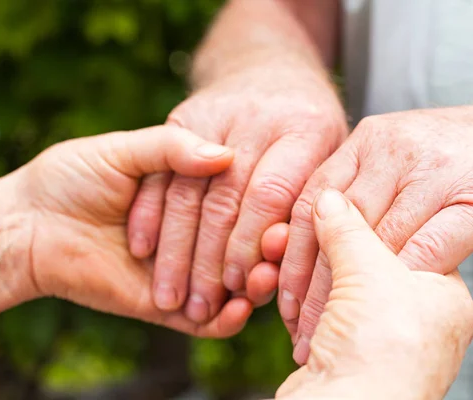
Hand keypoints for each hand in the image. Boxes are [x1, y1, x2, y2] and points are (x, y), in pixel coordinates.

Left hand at [0, 125, 256, 336]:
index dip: (261, 208)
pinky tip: (239, 308)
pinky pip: (207, 322)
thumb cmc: (72, 178)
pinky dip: (228, 319)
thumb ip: (172, 149)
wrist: (30, 223)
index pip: (239, 201)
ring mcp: (186, 271)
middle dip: (262, 250)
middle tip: (277, 248)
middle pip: (243, 246)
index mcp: (191, 194)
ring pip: (234, 286)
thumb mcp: (124, 151)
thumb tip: (227, 155)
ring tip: (262, 279)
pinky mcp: (169, 307)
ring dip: (255, 285)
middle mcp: (195, 233)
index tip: (281, 207)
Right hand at [128, 67, 347, 322]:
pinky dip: (150, 213)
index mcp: (304, 129)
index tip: (240, 285)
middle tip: (199, 306)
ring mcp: (215, 114)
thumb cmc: (308, 128)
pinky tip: (143, 248)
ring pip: (189, 191)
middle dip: (210, 260)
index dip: (253, 244)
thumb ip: (310, 199)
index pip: (272, 194)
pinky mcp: (183, 117)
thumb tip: (278, 248)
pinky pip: (162, 170)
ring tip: (171, 295)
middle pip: (226, 198)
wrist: (269, 68)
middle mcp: (257, 118)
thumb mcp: (329, 154)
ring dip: (177, 249)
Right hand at [276, 189, 472, 398]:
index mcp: (444, 296)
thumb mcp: (370, 271)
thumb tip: (328, 196)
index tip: (339, 198)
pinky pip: (318, 310)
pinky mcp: (343, 352)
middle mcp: (417, 319)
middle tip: (301, 225)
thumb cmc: (382, 353)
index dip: (368, 217)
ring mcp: (378, 338)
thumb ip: (349, 228)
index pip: (408, 237)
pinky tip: (280, 285)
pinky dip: (299, 298)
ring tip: (281, 253)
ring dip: (305, 271)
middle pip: (366, 262)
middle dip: (327, 246)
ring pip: (337, 286)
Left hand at [280, 98, 472, 361]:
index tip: (278, 293)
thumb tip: (310, 235)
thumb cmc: (460, 158)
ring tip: (330, 329)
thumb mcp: (398, 155)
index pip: (312, 199)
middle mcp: (395, 151)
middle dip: (311, 281)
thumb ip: (357, 186)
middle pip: (337, 226)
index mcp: (368, 140)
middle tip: (296, 323)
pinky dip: (401, 283)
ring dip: (350, 294)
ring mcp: (435, 174)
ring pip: (376, 244)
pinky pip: (429, 249)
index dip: (290, 251)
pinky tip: (383, 310)